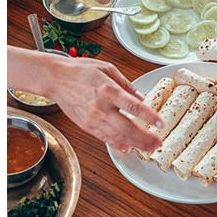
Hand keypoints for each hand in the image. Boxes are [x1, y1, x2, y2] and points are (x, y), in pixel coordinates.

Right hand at [41, 56, 161, 151]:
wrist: (56, 79)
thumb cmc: (80, 71)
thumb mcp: (107, 68)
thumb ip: (125, 84)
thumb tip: (141, 97)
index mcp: (108, 89)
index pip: (133, 106)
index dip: (149, 116)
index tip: (160, 123)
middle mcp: (100, 107)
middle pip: (126, 127)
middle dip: (144, 138)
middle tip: (157, 143)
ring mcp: (92, 118)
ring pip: (117, 136)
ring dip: (134, 144)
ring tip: (148, 148)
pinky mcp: (86, 126)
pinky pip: (104, 138)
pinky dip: (117, 144)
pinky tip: (128, 147)